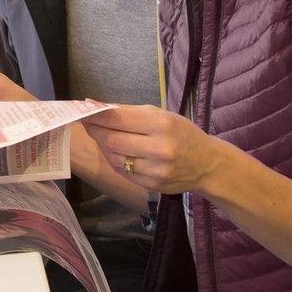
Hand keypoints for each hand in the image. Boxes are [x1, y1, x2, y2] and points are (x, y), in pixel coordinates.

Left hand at [83, 104, 222, 195]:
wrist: (207, 164)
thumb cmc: (181, 133)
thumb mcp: (161, 115)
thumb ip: (128, 112)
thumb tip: (94, 106)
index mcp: (162, 124)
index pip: (119, 118)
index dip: (97, 115)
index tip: (84, 110)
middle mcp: (159, 148)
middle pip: (112, 140)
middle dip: (95, 131)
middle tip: (87, 123)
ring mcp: (155, 170)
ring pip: (114, 158)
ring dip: (103, 146)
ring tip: (102, 136)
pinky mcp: (152, 186)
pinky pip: (123, 172)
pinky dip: (115, 160)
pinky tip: (115, 152)